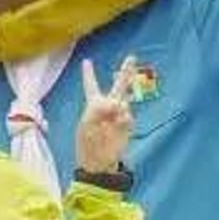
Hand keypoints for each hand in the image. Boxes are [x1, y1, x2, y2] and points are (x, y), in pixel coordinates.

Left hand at [74, 57, 135, 175]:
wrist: (100, 162)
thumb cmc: (88, 144)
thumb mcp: (86, 125)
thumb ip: (98, 110)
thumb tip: (116, 103)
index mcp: (92, 105)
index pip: (90, 86)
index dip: (89, 74)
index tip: (86, 61)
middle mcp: (107, 107)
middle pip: (118, 86)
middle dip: (126, 72)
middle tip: (132, 57)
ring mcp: (119, 115)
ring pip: (124, 100)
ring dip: (117, 106)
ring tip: (110, 116)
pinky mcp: (127, 124)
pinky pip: (127, 115)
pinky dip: (121, 119)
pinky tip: (116, 126)